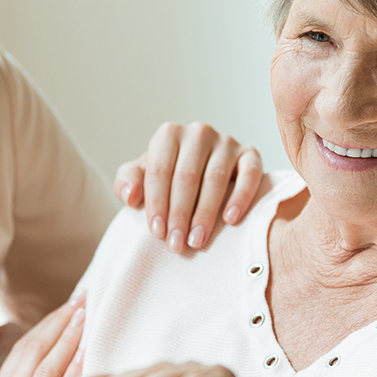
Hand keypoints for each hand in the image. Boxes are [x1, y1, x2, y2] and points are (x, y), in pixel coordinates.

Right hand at [0, 293, 86, 376]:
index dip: (45, 326)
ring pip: (45, 368)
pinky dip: (72, 373)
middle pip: (32, 351)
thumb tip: (42, 363)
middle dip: (58, 322)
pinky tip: (84, 354)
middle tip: (80, 299)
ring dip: (67, 339)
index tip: (66, 306)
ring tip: (84, 316)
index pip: (21, 351)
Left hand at [113, 122, 263, 252]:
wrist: (199, 175)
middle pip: (186, 176)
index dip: (157, 203)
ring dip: (205, 213)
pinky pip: (249, 174)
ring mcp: (226, 141)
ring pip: (215, 178)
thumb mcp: (141, 179)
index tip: (157, 233)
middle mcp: (198, 132)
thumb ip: (126, 183)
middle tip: (177, 244)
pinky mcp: (250, 153)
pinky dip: (241, 197)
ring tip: (197, 240)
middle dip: (180, 214)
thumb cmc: (166, 179)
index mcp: (168, 134)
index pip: (159, 170)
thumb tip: (130, 197)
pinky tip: (231, 220)